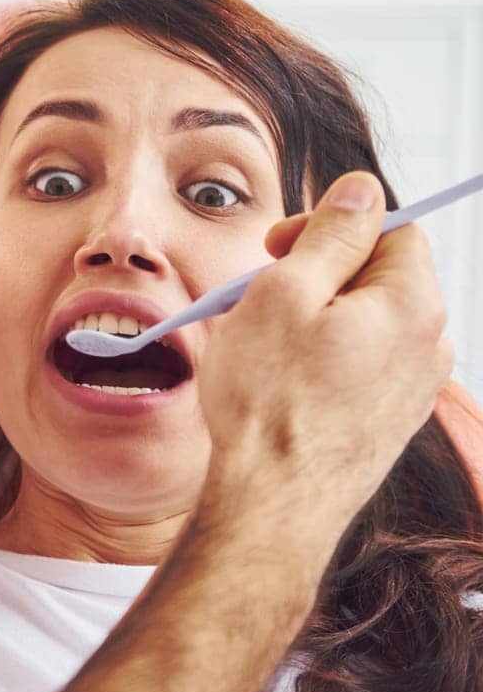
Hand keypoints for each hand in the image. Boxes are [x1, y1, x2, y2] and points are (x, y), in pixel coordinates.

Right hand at [197, 171, 452, 522]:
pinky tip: (282, 378)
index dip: (328, 226)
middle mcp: (431, 343)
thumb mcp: (285, 292)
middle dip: (319, 271)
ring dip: (317, 315)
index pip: (391, 227)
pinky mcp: (391, 418)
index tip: (276, 248)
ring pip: (366, 319)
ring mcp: (415, 386)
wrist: (274, 502)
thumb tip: (363, 188)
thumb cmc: (270, 400)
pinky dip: (324, 355)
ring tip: (265, 341)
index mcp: (412, 302)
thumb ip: (330, 235)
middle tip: (260, 292)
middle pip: (380, 273)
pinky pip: (362, 361)